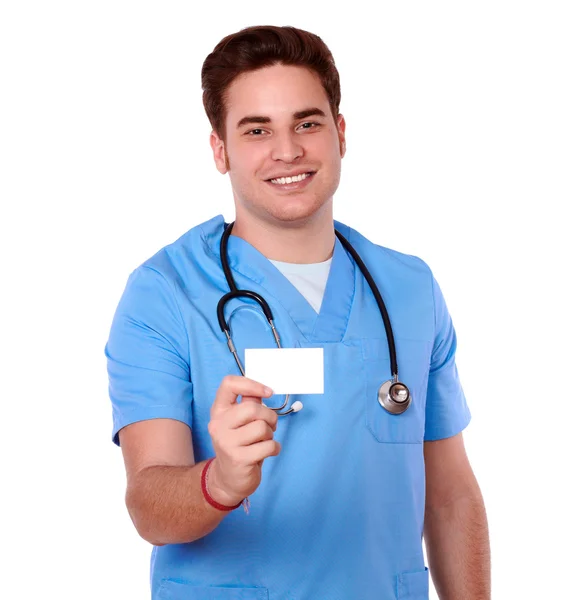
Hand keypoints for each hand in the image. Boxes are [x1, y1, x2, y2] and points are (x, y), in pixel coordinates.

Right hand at [207, 375, 280, 504]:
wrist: (228, 479)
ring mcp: (226, 442)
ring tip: (264, 440)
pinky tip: (268, 452)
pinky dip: (274, 448)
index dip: (251, 384)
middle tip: (270, 425)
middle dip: (269, 416)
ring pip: (262, 427)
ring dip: (271, 434)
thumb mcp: (239, 422)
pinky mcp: (238, 459)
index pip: (229, 384)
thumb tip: (262, 390)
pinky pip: (268, 446)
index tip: (268, 392)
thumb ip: (249, 404)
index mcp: (219, 411)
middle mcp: (218, 425)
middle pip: (252, 408)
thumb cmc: (239, 445)